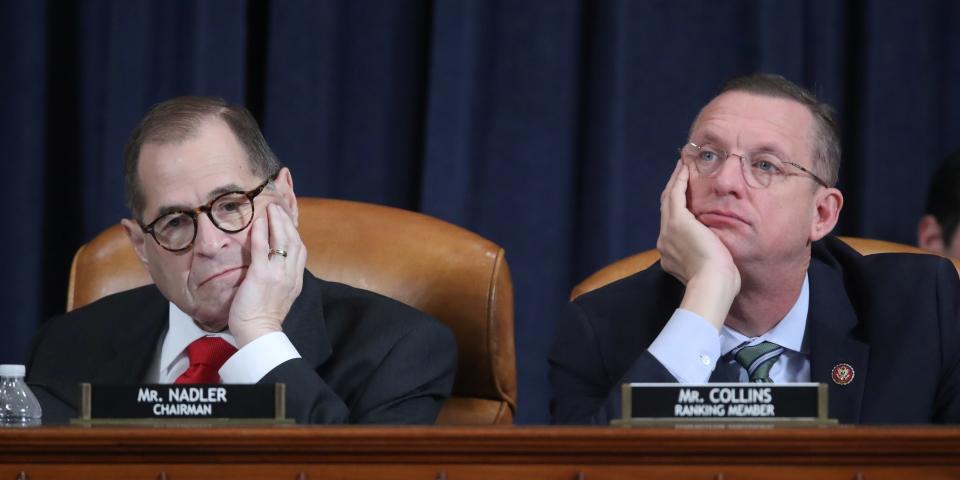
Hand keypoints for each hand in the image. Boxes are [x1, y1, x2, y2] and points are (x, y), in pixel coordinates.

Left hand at [229, 203, 306, 346]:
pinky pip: (263, 248)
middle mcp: (291, 275)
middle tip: (278, 208)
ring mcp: (278, 274)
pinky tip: (258, 221)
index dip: (295, 233)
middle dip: (287, 222)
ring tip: (271, 208)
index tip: (287, 221)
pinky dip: (262, 232)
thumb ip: (281, 281)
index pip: (300, 251)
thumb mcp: (280, 297)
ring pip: (283, 241)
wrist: (259, 333)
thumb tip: (274, 268)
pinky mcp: (262, 275)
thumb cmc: (264, 319)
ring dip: (277, 222)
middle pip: (294, 241)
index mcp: (296, 281)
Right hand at [657, 160, 739, 329]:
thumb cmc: (719, 283)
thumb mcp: (711, 269)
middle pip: (666, 209)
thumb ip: (709, 258)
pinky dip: (679, 181)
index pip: (672, 225)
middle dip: (673, 190)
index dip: (677, 208)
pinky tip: (685, 168)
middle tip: (680, 173)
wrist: (712, 284)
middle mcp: (664, 241)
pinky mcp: (677, 222)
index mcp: (671, 254)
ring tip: (682, 167)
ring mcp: (668, 231)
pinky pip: (675, 195)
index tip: (684, 197)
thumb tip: (718, 255)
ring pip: (668, 199)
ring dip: (675, 181)